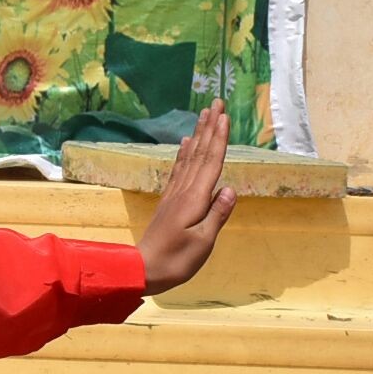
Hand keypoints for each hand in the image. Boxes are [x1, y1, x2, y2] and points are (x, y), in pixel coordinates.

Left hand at [135, 100, 235, 295]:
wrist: (142, 270)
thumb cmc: (176, 261)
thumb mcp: (203, 242)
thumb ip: (217, 215)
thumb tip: (229, 188)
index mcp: (195, 200)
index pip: (211, 163)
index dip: (218, 138)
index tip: (224, 115)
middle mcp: (183, 191)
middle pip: (200, 154)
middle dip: (209, 128)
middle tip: (216, 103)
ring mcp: (174, 195)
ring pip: (189, 159)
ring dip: (198, 135)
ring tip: (203, 116)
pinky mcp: (168, 202)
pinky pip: (178, 171)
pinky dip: (183, 154)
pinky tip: (184, 144)